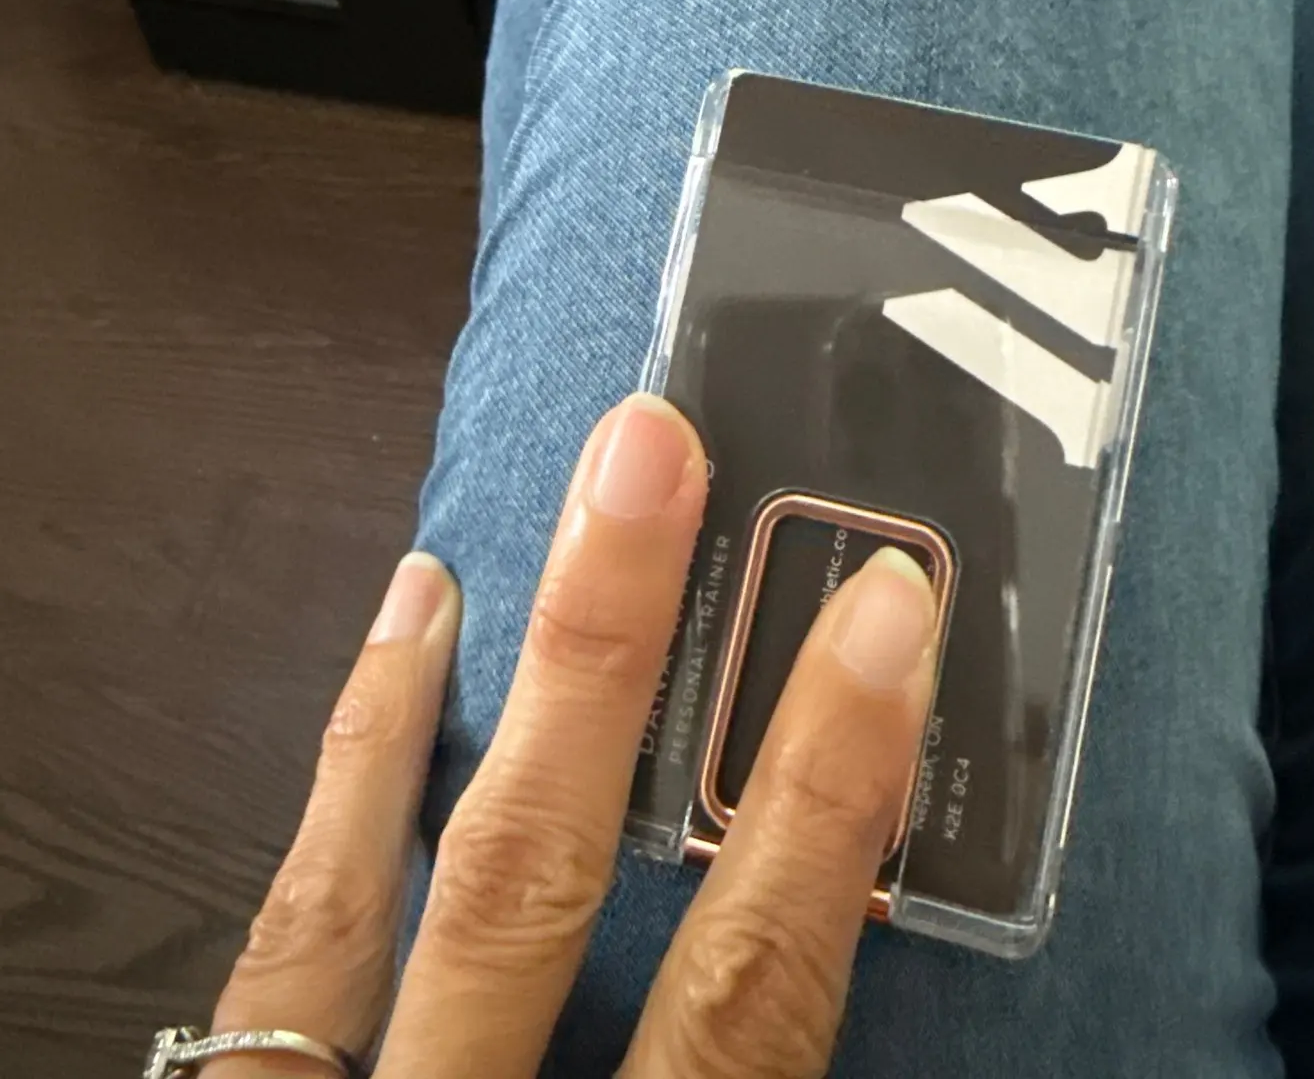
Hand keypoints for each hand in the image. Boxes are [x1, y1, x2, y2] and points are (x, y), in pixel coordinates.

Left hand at [210, 394, 937, 1075]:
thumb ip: (756, 1062)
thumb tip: (845, 934)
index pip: (750, 998)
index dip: (822, 804)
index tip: (886, 619)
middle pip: (531, 882)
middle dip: (595, 654)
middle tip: (648, 453)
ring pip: (365, 906)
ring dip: (425, 704)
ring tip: (484, 540)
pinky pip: (270, 966)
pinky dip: (330, 816)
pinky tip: (382, 676)